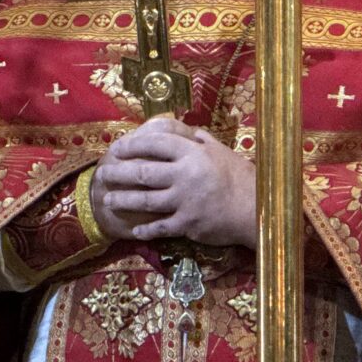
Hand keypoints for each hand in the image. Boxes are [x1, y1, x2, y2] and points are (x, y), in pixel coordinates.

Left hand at [89, 117, 256, 249]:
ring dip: (123, 200)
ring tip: (108, 200)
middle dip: (119, 173)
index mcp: (193, 153)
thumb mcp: (224, 152)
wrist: (258, 210)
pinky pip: (160, 227)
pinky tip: (134, 230)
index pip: (155, 144)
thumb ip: (204, 142)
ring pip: (144, 200)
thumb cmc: (243, 179)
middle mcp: (185, 175)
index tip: (118, 147)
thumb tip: (190, 132)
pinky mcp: (187, 224)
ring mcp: (184, 201)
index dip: (133, 145)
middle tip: (103, 173)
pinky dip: (145, 229)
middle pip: (142, 172)